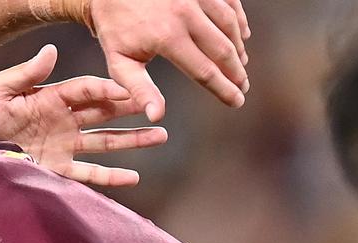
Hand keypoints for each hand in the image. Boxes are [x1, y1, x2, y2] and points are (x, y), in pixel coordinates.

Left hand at [0, 45, 167, 186]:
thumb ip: (26, 74)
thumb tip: (51, 50)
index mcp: (50, 97)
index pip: (87, 89)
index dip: (108, 88)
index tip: (130, 90)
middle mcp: (61, 121)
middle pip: (104, 113)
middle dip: (132, 110)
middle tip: (159, 109)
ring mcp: (61, 146)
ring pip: (104, 142)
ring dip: (132, 140)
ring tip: (159, 136)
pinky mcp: (55, 170)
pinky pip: (87, 173)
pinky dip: (110, 176)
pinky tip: (134, 176)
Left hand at [68, 0, 250, 120]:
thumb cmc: (115, 27)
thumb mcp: (119, 62)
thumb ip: (139, 90)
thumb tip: (156, 116)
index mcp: (167, 37)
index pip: (204, 71)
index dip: (223, 89)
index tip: (236, 102)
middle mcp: (185, 14)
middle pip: (223, 50)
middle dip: (236, 72)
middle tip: (242, 87)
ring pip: (229, 25)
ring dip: (238, 48)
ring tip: (240, 66)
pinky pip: (230, 3)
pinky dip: (239, 21)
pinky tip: (241, 36)